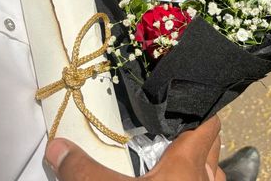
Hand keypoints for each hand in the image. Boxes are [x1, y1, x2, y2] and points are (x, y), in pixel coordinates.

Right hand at [44, 116, 224, 180]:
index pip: (206, 127)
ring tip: (182, 163)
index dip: (202, 110)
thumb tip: (57, 147)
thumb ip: (82, 170)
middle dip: (201, 138)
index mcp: (187, 166)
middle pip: (213, 150)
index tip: (192, 99)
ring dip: (203, 169)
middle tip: (179, 129)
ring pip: (214, 178)